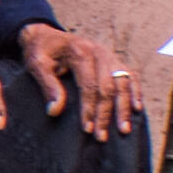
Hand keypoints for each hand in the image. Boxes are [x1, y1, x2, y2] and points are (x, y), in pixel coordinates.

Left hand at [18, 24, 138, 141]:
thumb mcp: (36, 64)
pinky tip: (136, 109)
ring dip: (124, 107)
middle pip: (109, 87)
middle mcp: (99, 52)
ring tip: (123, 130)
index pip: (89, 86)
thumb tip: (55, 111)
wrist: (45, 35)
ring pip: (123, 82)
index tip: (88, 129)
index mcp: (80, 52)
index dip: (89, 109)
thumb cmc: (40, 51)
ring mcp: (110, 55)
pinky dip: (136, 91)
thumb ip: (47, 85)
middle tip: (102, 137)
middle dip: (106, 114)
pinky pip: (130, 75)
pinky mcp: (114, 60)